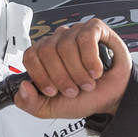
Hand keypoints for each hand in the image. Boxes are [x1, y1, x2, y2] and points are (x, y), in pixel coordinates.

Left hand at [16, 19, 130, 120]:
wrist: (114, 97)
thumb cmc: (85, 98)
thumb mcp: (53, 108)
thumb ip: (30, 103)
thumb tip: (22, 88)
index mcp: (44, 56)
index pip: (30, 56)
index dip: (41, 76)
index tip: (53, 91)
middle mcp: (58, 40)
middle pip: (47, 51)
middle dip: (62, 77)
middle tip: (74, 90)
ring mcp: (75, 33)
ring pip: (66, 45)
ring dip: (78, 71)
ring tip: (88, 82)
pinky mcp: (95, 28)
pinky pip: (86, 38)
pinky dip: (91, 60)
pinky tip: (96, 70)